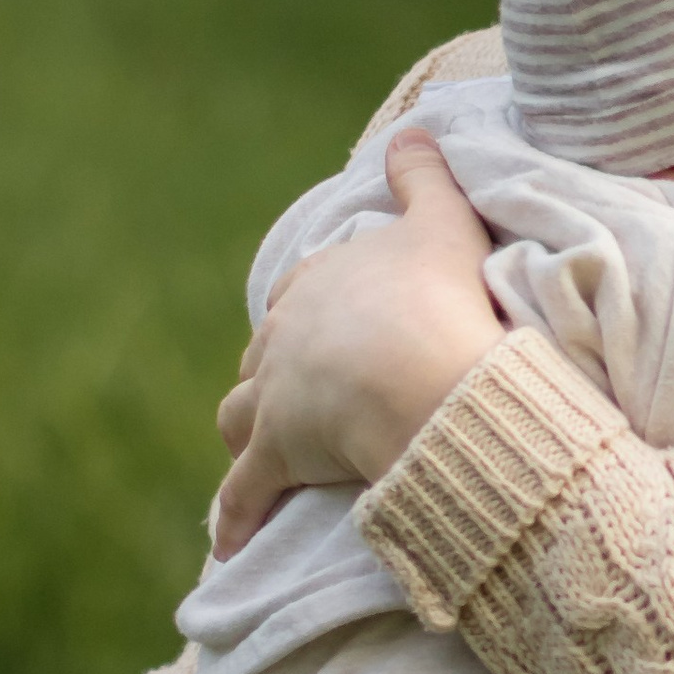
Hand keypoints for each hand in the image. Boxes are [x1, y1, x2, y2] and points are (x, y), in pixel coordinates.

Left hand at [214, 132, 501, 553]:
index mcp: (320, 284)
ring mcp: (274, 397)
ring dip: (247, 432)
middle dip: (275, 372)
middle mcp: (283, 336)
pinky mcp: (277, 455)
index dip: (315, 311)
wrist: (419, 373)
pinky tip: (229, 545)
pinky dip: (235, 517)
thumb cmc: (437, 299)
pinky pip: (243, 495)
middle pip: (265, 353)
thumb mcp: (444, 224)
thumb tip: (414, 128)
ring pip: (240, 414)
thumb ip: (425, 177)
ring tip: (258, 456)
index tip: (332, 327)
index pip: (303, 294)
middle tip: (304, 395)